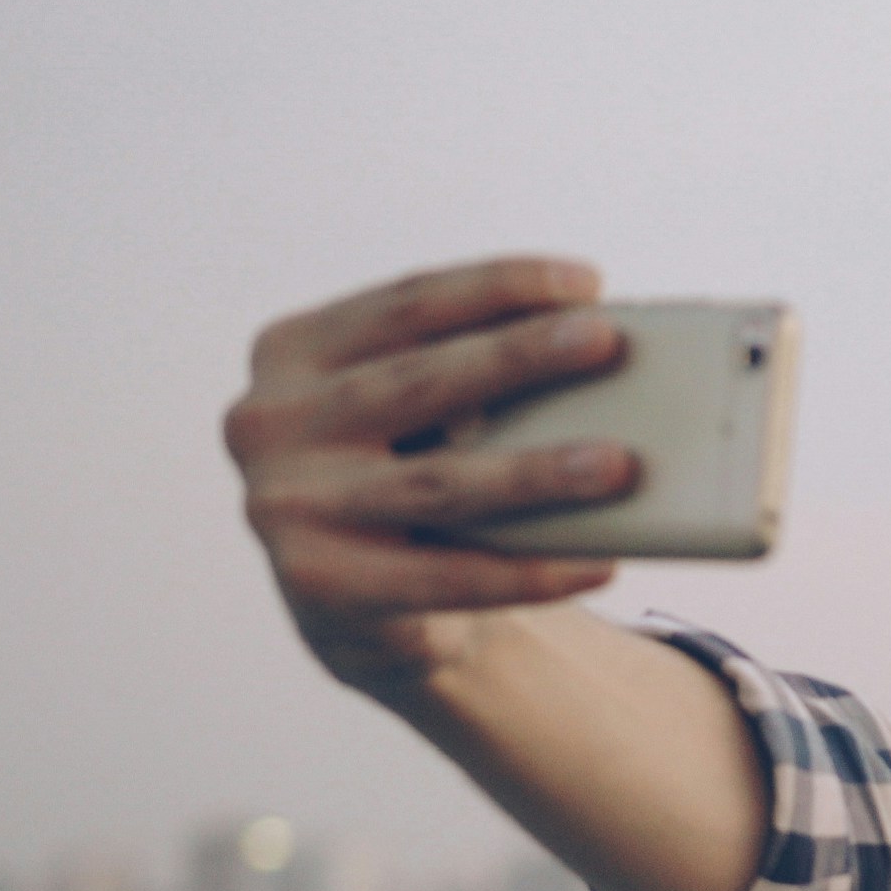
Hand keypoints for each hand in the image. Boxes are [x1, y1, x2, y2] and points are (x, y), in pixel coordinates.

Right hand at [224, 257, 636, 709]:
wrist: (361, 608)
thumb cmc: (410, 479)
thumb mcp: (416, 414)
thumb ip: (467, 377)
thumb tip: (592, 347)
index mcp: (294, 352)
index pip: (407, 303)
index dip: (498, 286)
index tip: (587, 282)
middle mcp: (272, 421)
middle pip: (419, 381)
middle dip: (518, 357)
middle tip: (604, 341)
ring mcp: (286, 506)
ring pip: (436, 483)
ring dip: (535, 472)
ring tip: (618, 464)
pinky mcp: (320, 586)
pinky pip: (447, 578)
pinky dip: (530, 572)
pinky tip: (599, 562)